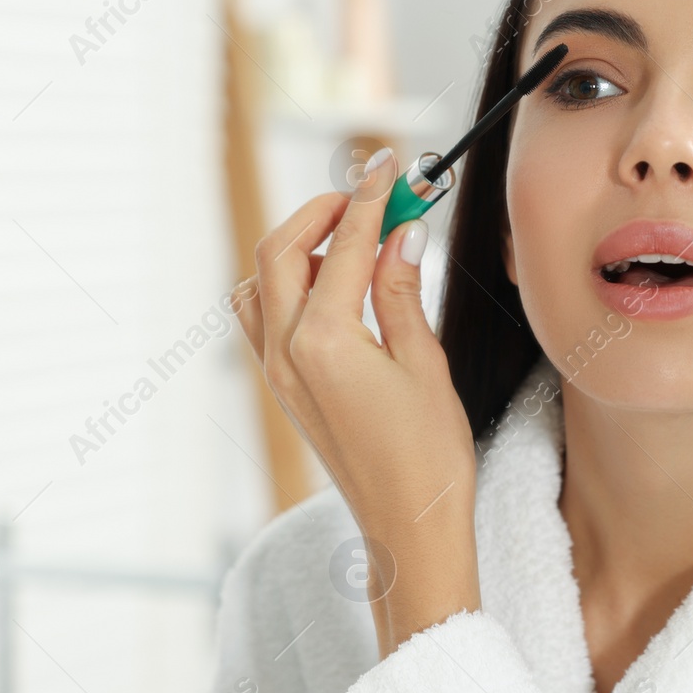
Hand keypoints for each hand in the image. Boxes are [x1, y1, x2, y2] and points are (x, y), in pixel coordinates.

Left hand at [231, 147, 479, 658]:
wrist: (409, 528)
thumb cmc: (429, 457)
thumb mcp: (425, 363)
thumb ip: (403, 291)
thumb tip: (401, 234)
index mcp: (323, 341)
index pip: (344, 244)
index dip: (370, 196)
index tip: (393, 164)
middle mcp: (286, 352)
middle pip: (281, 249)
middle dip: (323, 211)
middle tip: (372, 195)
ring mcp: (277, 371)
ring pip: (263, 281)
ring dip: (301, 247)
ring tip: (356, 243)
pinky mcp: (284, 387)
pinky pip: (264, 317)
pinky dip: (289, 286)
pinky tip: (336, 290)